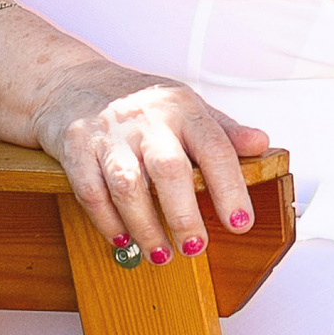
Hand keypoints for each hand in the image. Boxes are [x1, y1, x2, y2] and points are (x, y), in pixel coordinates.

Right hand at [26, 69, 255, 262]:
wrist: (72, 82)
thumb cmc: (140, 103)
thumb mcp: (186, 106)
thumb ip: (223, 130)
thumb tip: (261, 143)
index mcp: (182, 107)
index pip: (214, 147)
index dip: (230, 188)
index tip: (240, 223)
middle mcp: (147, 119)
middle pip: (169, 168)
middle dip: (184, 214)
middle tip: (196, 248)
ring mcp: (109, 134)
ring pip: (127, 185)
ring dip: (145, 225)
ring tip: (161, 253)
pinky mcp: (76, 148)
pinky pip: (91, 191)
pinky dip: (107, 221)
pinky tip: (123, 240)